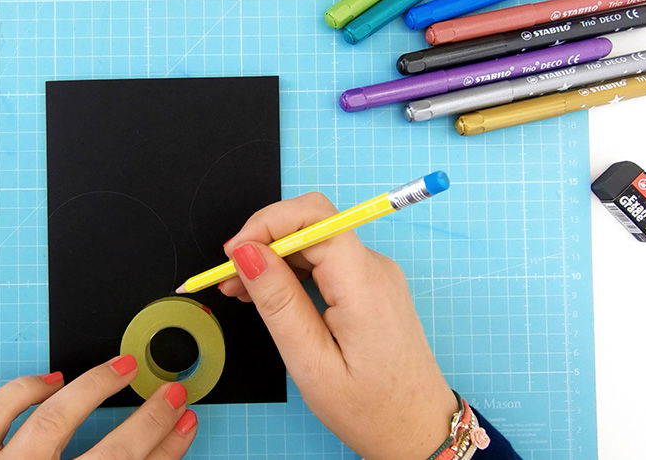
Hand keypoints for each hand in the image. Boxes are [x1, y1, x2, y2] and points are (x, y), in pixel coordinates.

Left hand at [0, 355, 196, 458]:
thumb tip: (151, 454)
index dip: (167, 449)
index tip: (184, 423)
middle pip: (111, 455)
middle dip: (149, 422)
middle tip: (172, 394)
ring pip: (52, 420)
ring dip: (94, 387)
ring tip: (123, 367)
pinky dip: (23, 391)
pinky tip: (51, 379)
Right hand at [220, 193, 456, 458]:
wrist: (419, 429)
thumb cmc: (371, 408)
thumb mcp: (311, 361)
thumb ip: (277, 301)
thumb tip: (246, 253)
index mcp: (363, 283)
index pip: (313, 217)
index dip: (266, 223)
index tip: (232, 254)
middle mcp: (374, 268)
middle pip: (311, 224)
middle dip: (263, 241)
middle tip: (227, 278)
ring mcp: (375, 275)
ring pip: (314, 241)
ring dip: (273, 257)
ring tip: (238, 291)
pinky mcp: (370, 286)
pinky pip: (325, 261)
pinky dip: (291, 271)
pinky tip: (267, 294)